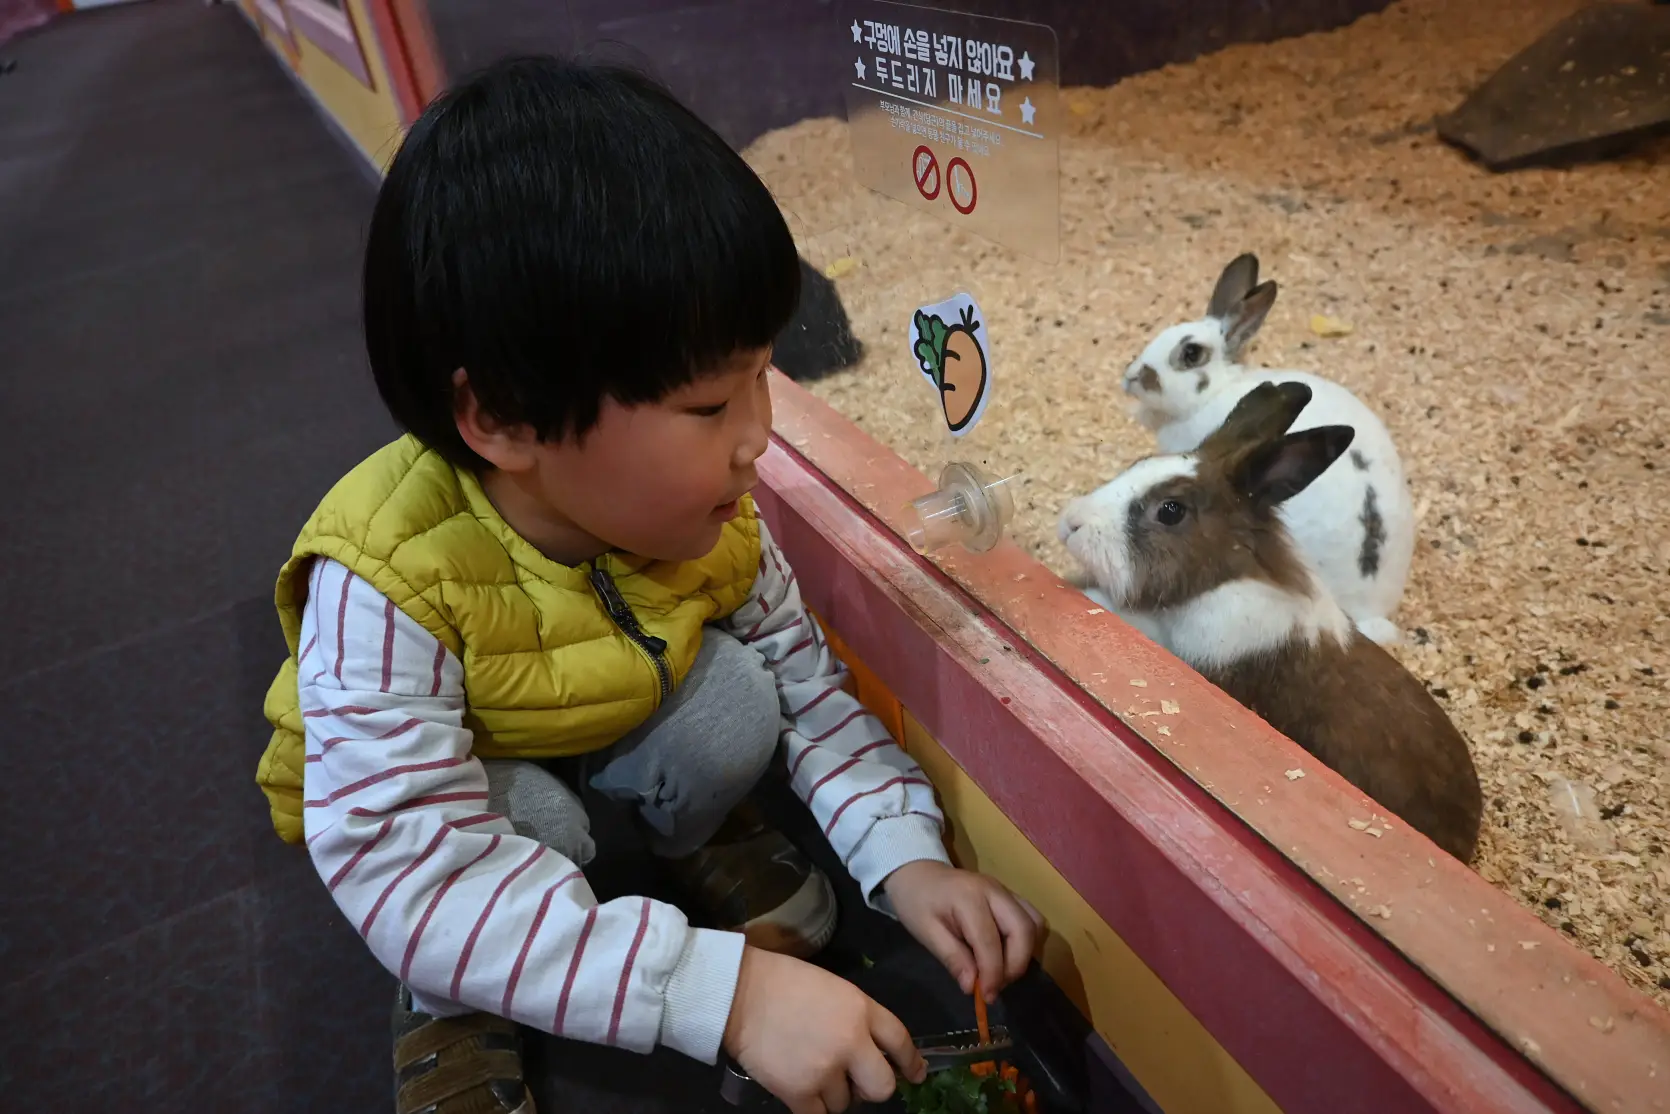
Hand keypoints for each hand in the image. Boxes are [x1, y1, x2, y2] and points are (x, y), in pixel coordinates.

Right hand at [723, 946, 926, 1113]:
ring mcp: (825, 1070)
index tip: (915, 1074)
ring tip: (814, 1075)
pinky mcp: (798, 1091)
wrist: (739, 993)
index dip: (911, 1062)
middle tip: (856, 1082)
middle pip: (882, 1086)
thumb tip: (869, 1047)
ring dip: (834, 1095)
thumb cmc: (784, 982)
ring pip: (845, 1104)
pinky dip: (811, 1106)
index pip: (901, 1042)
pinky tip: (801, 1090)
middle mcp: (851, 1043)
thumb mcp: (834, 989)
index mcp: (861, 1010)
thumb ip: (857, 1018)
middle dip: (873, 1088)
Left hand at [884, 861, 1041, 1001]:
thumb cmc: (917, 903)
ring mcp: (1006, 891)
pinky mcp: (1010, 896)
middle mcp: (995, 891)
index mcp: (969, 897)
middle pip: (1023, 929)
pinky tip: (1006, 954)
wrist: (919, 874)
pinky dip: (1026, 941)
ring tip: (1001, 971)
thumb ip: (952, 958)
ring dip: (1024, 953)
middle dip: (1016, 965)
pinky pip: (1031, 919)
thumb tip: (973, 987)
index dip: (992, 973)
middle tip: (996, 985)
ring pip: (1034, 924)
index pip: (990, 940)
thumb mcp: (926, 932)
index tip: (986, 997)